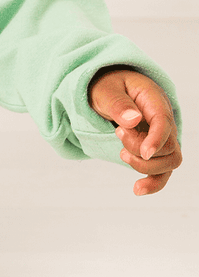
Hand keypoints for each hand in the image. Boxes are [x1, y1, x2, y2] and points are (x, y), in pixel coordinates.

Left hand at [89, 66, 182, 195]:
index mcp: (154, 100)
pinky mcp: (154, 150)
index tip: (143, 152)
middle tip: (117, 133)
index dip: (156, 140)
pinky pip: (162, 171)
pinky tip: (137, 190)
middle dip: (140, 150)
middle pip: (169, 147)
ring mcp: (161, 137)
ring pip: (169, 163)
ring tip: (121, 153)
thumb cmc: (107, 86)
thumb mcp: (106, 90)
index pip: (164, 123)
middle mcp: (163, 121)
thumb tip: (133, 120)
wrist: (108, 89)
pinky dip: (153, 183)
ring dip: (144, 166)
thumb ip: (118, 103)